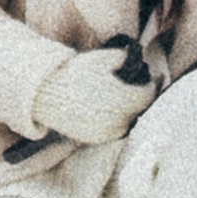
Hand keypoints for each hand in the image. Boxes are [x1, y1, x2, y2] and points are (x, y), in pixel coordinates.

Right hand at [33, 46, 152, 145]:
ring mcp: (106, 132)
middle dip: (140, 98)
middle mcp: (118, 120)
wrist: (44, 93)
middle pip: (140, 110)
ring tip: (122, 99)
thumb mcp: (103, 58)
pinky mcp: (94, 139)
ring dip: (129, 112)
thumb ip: (125, 58)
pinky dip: (115, 122)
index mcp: (123, 99)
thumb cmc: (74, 72)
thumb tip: (135, 60)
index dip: (152, 85)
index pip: (148, 95)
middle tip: (136, 87)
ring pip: (128, 123)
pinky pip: (113, 131)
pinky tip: (107, 109)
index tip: (151, 78)